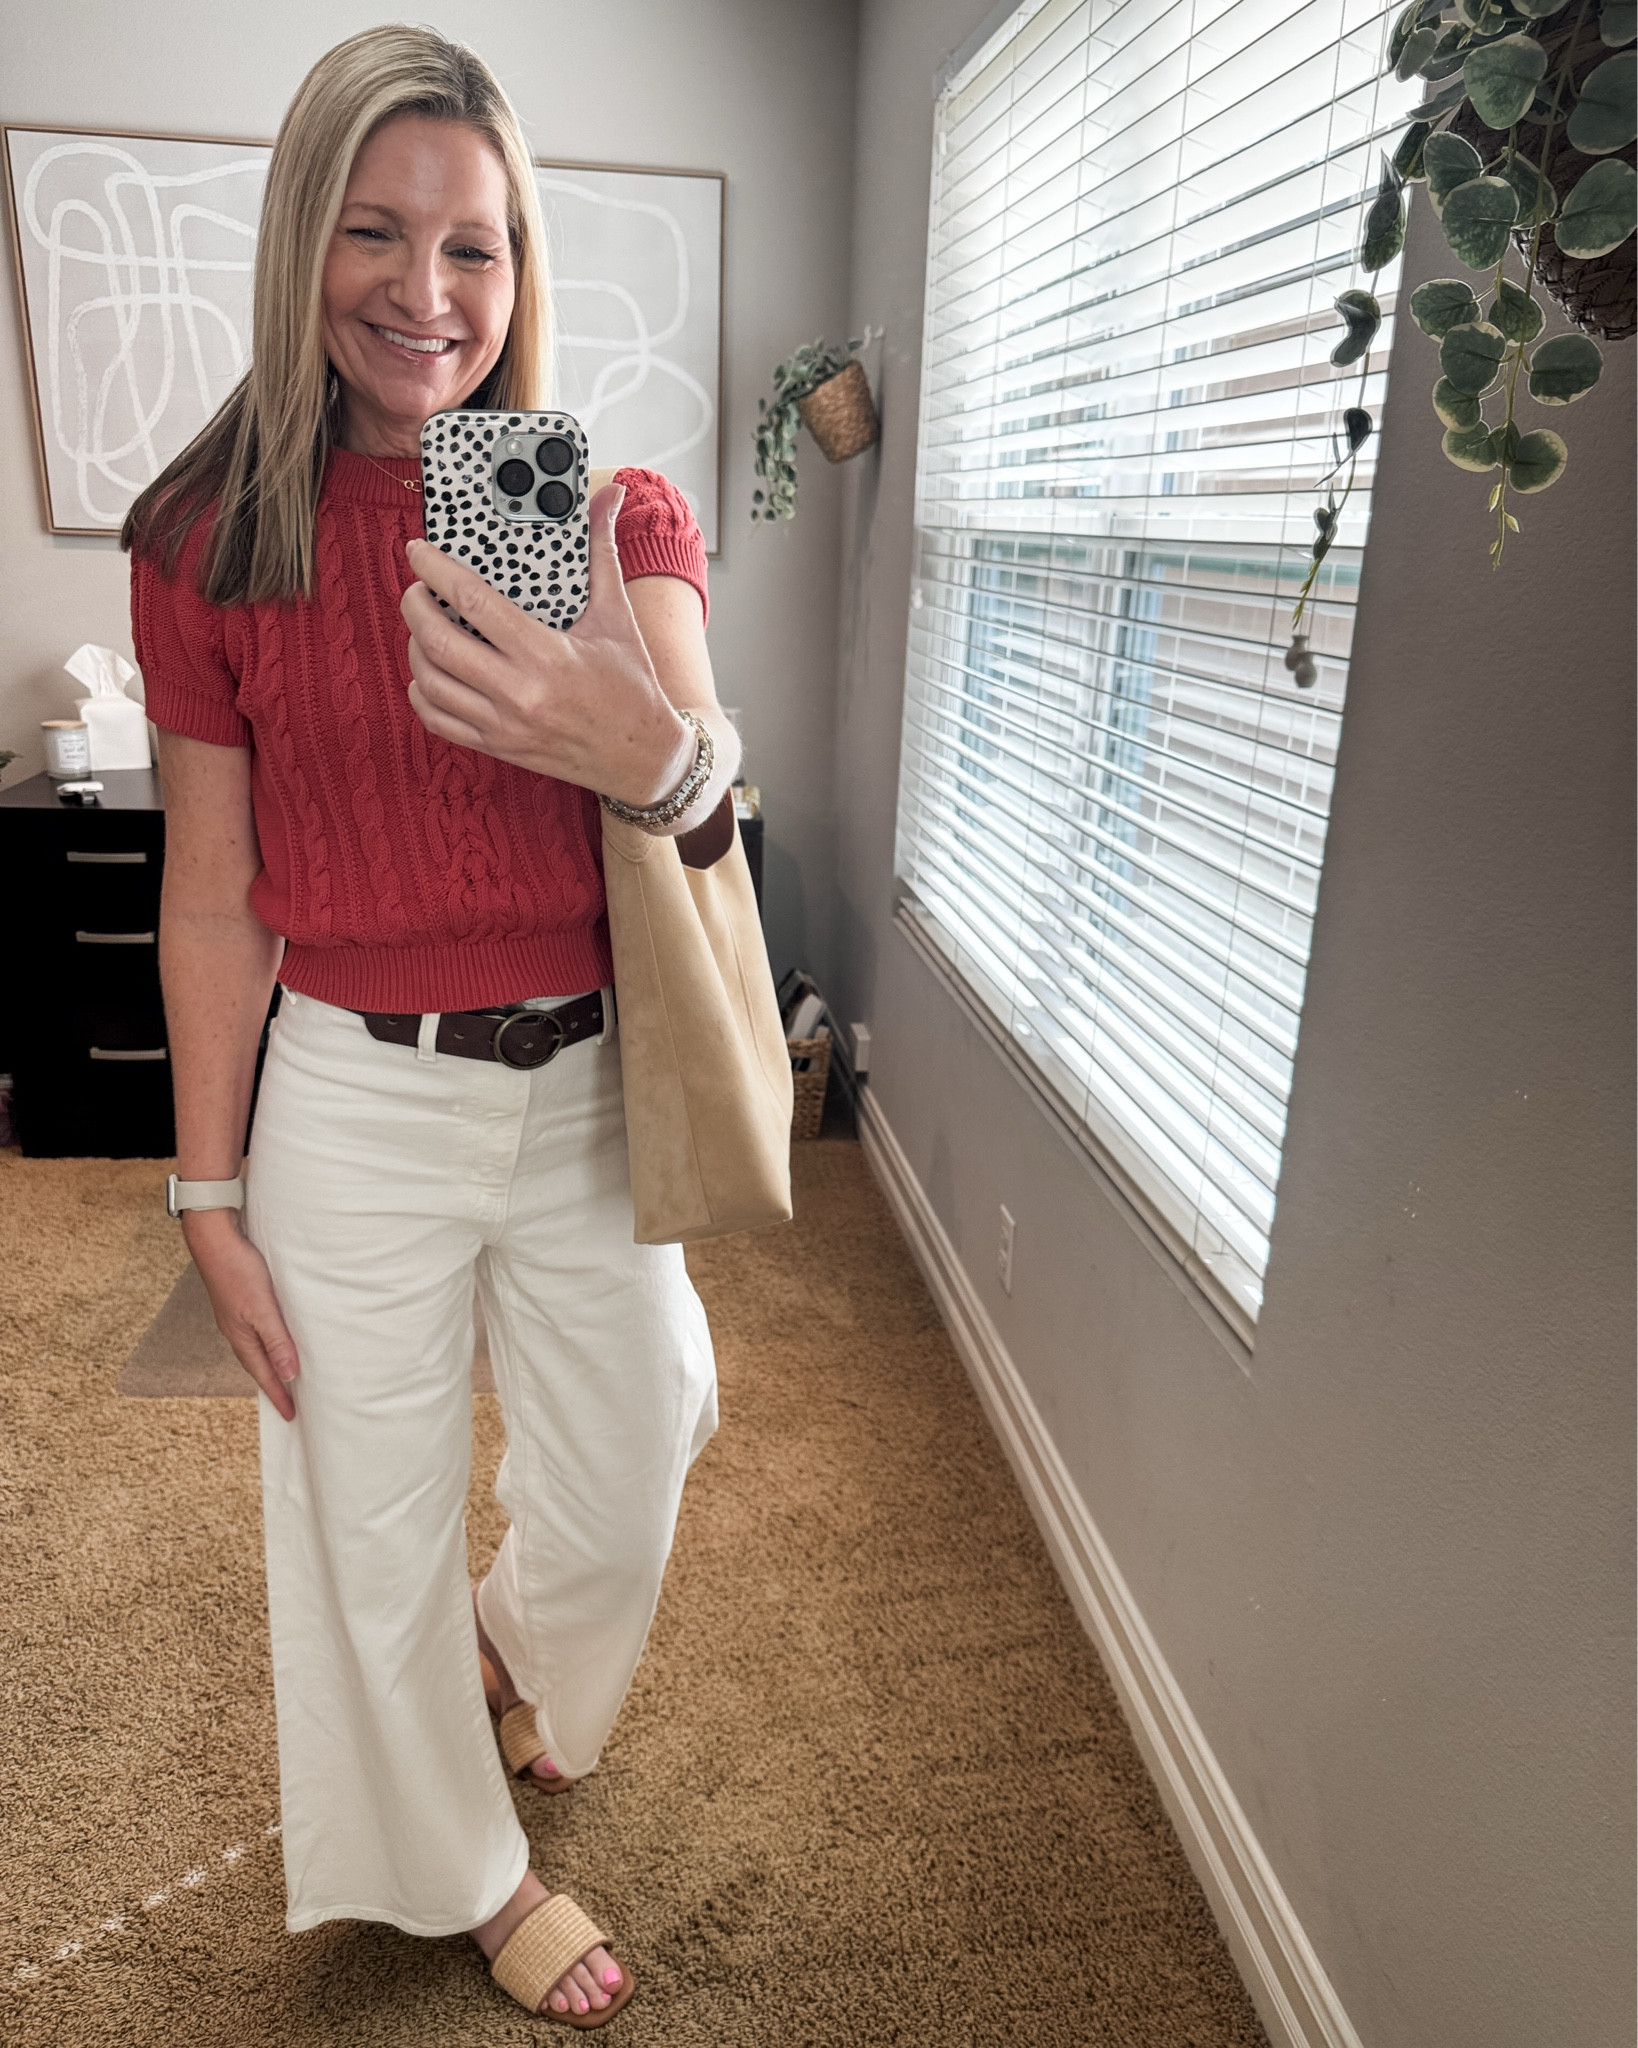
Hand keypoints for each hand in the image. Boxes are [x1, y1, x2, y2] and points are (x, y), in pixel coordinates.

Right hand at [182, 1208, 299, 1420]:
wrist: (214, 1238)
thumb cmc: (238, 1271)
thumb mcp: (262, 1309)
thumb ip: (276, 1341)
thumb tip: (290, 1374)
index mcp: (241, 1337)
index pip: (264, 1374)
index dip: (279, 1395)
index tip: (292, 1417)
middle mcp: (236, 1331)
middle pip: (257, 1366)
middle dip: (273, 1385)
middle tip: (289, 1404)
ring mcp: (235, 1316)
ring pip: (256, 1349)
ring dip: (270, 1364)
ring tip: (284, 1377)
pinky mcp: (239, 1301)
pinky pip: (255, 1331)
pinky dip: (267, 1343)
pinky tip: (273, 1338)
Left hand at [400, 483, 694, 805]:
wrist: (643, 757)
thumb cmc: (632, 686)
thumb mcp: (619, 617)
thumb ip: (604, 552)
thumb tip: (608, 496)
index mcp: (546, 654)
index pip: (472, 601)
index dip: (435, 569)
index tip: (418, 551)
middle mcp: (520, 692)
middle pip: (438, 641)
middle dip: (414, 606)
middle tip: (416, 588)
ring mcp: (504, 723)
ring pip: (430, 681)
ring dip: (415, 647)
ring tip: (423, 626)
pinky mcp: (498, 746)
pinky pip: (438, 720)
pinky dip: (422, 692)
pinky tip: (429, 672)